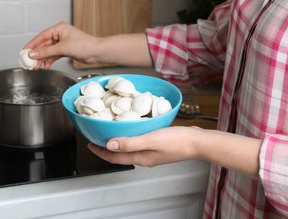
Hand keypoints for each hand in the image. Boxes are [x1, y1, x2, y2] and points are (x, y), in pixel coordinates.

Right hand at [23, 22, 100, 69]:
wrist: (96, 52)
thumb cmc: (84, 45)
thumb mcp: (62, 48)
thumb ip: (46, 52)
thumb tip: (34, 54)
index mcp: (59, 29)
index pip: (41, 36)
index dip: (32, 44)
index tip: (24, 51)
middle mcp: (60, 34)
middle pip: (44, 45)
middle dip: (37, 54)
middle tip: (29, 62)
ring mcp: (63, 42)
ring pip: (48, 51)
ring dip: (42, 59)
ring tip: (36, 67)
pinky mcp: (66, 50)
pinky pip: (54, 55)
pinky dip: (49, 60)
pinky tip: (46, 66)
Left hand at [88, 125, 261, 177]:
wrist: (198, 142)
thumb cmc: (177, 141)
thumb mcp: (150, 140)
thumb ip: (129, 143)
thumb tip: (109, 145)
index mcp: (140, 158)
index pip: (114, 157)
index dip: (100, 152)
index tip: (89, 144)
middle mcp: (144, 157)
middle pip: (119, 154)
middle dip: (105, 148)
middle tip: (96, 138)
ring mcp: (151, 153)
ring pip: (128, 148)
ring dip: (117, 142)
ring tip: (109, 132)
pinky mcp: (158, 146)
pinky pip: (137, 143)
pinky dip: (129, 137)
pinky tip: (131, 129)